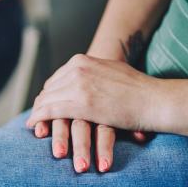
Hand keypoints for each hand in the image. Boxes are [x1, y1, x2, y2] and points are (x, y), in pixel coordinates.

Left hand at [26, 54, 155, 172]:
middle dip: (41, 104)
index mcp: (81, 60)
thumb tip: (78, 81)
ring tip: (34, 124)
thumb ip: (89, 74)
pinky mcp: (81, 104)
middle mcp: (76, 69)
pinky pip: (51, 111)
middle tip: (36, 117)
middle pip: (48, 90)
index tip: (44, 104)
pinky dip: (39, 118)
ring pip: (47, 100)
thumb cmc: (135, 89)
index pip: (55, 79)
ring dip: (37, 113)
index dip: (48, 94)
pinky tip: (34, 126)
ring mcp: (78, 86)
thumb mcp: (107, 71)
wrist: (153, 99)